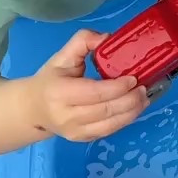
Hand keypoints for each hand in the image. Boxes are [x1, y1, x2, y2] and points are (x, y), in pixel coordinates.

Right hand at [26, 29, 148, 140]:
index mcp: (60, 93)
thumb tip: (108, 38)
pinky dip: (125, 121)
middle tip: (144, 88)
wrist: (33, 109)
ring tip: (145, 98)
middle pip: (105, 110)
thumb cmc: (50, 79)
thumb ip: (83, 41)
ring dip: (132, 112)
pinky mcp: (82, 139)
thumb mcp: (62, 56)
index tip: (133, 78)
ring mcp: (74, 132)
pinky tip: (135, 109)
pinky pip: (108, 131)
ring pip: (109, 125)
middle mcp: (67, 116)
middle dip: (130, 100)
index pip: (94, 92)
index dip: (117, 87)